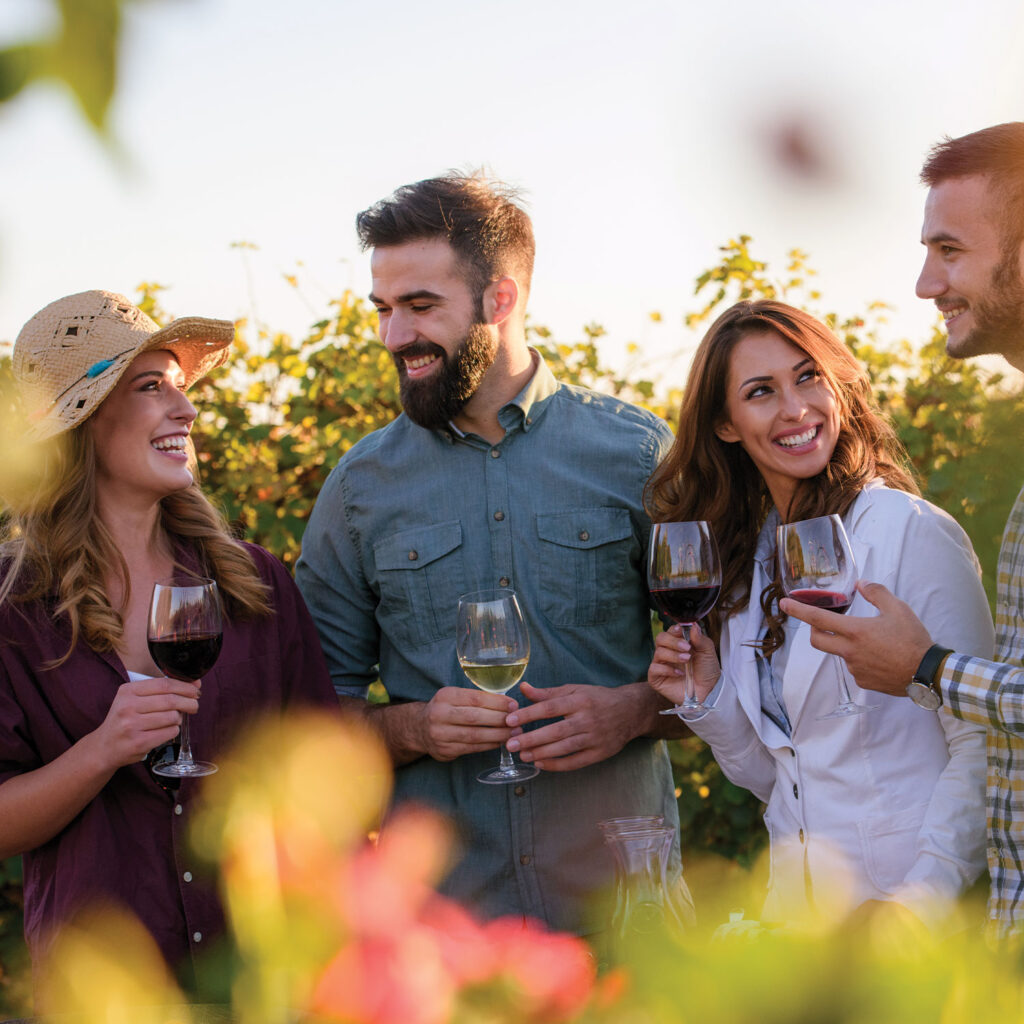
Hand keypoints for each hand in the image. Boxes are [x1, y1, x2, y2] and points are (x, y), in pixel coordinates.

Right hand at [94, 676, 199, 768]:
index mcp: (128, 691)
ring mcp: (132, 726)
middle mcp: (127, 707)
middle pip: (171, 700)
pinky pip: (169, 732)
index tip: (196, 689)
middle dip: (189, 702)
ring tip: (173, 720)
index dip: (185, 686)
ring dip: (179, 718)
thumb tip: (195, 684)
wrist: (104, 747)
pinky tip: (166, 730)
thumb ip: (160, 691)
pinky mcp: (138, 743)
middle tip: (194, 705)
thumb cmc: (125, 720)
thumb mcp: (134, 699)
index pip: (164, 684)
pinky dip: (173, 730)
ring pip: (172, 717)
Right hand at [414, 686, 519, 762]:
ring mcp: (440, 734)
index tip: (514, 705)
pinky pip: (471, 748)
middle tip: (518, 721)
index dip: (497, 702)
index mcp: (445, 696)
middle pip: (475, 717)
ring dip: (497, 735)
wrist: (419, 728)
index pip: (475, 698)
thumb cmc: (446, 710)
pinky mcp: (444, 750)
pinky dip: (488, 745)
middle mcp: (439, 714)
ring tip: (513, 734)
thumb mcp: (455, 697)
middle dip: (499, 719)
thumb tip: (509, 704)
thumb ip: (476, 699)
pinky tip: (500, 742)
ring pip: (474, 735)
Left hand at [504, 681, 651, 771]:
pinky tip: (541, 764)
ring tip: (523, 755)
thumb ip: (548, 693)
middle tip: (511, 743)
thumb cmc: (597, 699)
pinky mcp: (600, 753)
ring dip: (542, 753)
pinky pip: (576, 762)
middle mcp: (588, 719)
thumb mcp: (574, 690)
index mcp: (579, 700)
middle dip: (531, 738)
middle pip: (556, 730)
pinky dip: (557, 765)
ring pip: (565, 748)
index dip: (529, 714)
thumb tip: (523, 689)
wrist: (630, 711)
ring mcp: (595, 737)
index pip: (550, 708)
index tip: (510, 720)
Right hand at [646, 622, 720, 705]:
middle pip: (660, 639)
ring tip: (686, 659)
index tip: (680, 631)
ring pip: (658, 652)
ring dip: (673, 655)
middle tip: (687, 648)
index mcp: (678, 643)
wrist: (708, 691)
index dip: (674, 630)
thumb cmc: (706, 670)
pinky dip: (667, 670)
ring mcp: (661, 664)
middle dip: (672, 641)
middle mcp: (668, 652)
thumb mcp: (707, 652)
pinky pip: (654, 668)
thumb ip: (700, 638)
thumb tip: (693, 624)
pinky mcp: (657, 678)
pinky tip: (680, 674)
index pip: (670, 631)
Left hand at [779, 581, 933, 696]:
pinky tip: (880, 657)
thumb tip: (861, 584)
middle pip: (816, 640)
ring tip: (873, 642)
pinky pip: (854, 667)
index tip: (784, 603)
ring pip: (838, 653)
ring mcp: (854, 668)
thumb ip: (877, 593)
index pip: (817, 618)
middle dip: (814, 630)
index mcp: (855, 631)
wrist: (928, 674)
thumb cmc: (914, 640)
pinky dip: (860, 659)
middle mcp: (849, 651)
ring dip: (845, 645)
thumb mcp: (898, 609)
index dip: (797, 610)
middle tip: (825, 623)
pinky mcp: (862, 681)